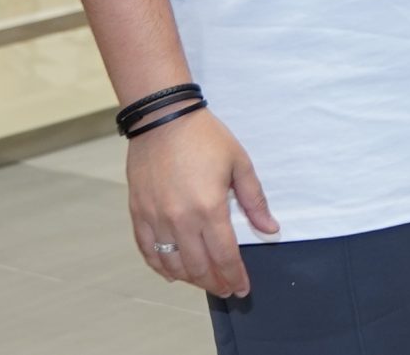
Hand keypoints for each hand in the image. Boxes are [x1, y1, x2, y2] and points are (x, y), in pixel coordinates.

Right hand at [125, 107, 274, 298]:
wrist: (162, 119)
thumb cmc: (205, 138)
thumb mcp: (240, 164)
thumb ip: (255, 201)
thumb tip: (270, 229)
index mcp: (209, 208)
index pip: (225, 256)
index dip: (236, 276)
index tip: (243, 288)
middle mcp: (180, 220)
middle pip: (199, 266)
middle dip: (216, 283)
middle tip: (227, 289)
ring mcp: (155, 218)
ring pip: (172, 264)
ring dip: (191, 279)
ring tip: (205, 282)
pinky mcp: (138, 213)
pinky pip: (147, 251)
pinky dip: (160, 266)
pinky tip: (172, 274)